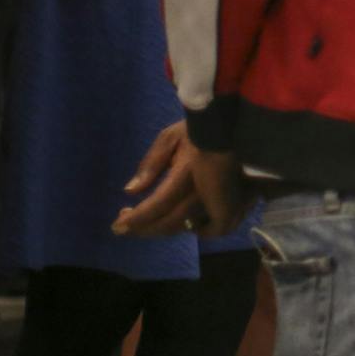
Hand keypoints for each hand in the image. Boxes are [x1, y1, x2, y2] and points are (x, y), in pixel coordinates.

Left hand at [114, 122, 245, 237]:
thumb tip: (130, 192)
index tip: (117, 227)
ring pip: (188, 225)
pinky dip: (195, 229)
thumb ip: (151, 164)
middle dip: (144, 228)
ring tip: (148, 224)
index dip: (137, 220)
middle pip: (171, 222)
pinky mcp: (234, 203)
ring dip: (164, 229)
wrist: (236, 126)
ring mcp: (222, 199)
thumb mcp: (169, 138)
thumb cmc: (199, 128)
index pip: (157, 205)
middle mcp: (204, 191)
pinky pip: (213, 227)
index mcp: (186, 173)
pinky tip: (183, 224)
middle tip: (126, 227)